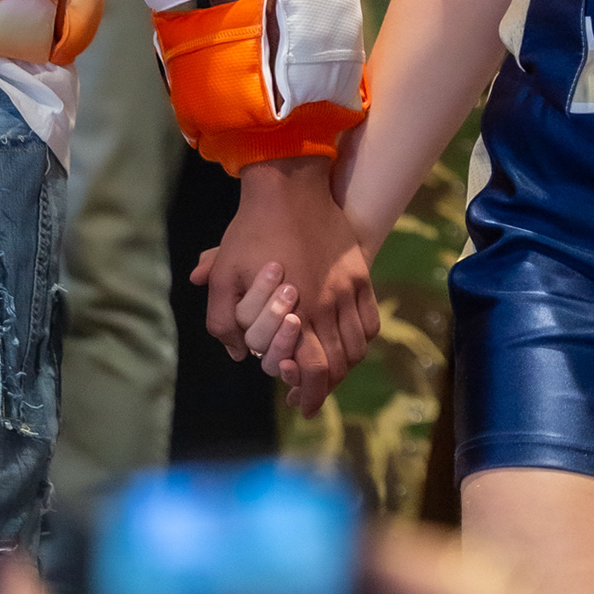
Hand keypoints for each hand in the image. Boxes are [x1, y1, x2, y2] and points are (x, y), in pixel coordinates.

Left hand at [191, 155, 378, 415]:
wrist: (288, 187)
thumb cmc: (251, 232)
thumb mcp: (224, 275)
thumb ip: (224, 321)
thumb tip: (239, 354)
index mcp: (297, 310)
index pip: (313, 368)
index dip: (309, 393)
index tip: (300, 406)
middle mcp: (329, 305)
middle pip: (339, 363)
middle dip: (324, 386)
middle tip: (310, 394)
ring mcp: (349, 288)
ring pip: (357, 345)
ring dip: (343, 366)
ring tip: (327, 372)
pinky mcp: (360, 272)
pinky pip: (369, 320)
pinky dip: (361, 340)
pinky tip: (347, 344)